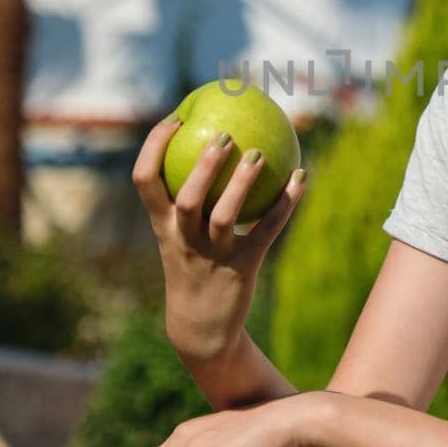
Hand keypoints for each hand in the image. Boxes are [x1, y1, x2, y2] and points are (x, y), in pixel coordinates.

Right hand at [130, 116, 308, 357]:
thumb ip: (188, 198)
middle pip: (187, 200)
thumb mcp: (181, 236)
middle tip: (224, 135)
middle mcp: (184, 240)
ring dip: (242, 185)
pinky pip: (266, 232)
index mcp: (164, 226)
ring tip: (260, 153)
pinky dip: (284, 203)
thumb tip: (212, 142)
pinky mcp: (242, 269)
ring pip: (224, 218)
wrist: (202, 329)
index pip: (145, 181)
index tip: (176, 117)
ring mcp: (212, 257)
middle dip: (202, 167)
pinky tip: (302, 176)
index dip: (154, 147)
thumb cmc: (194, 268)